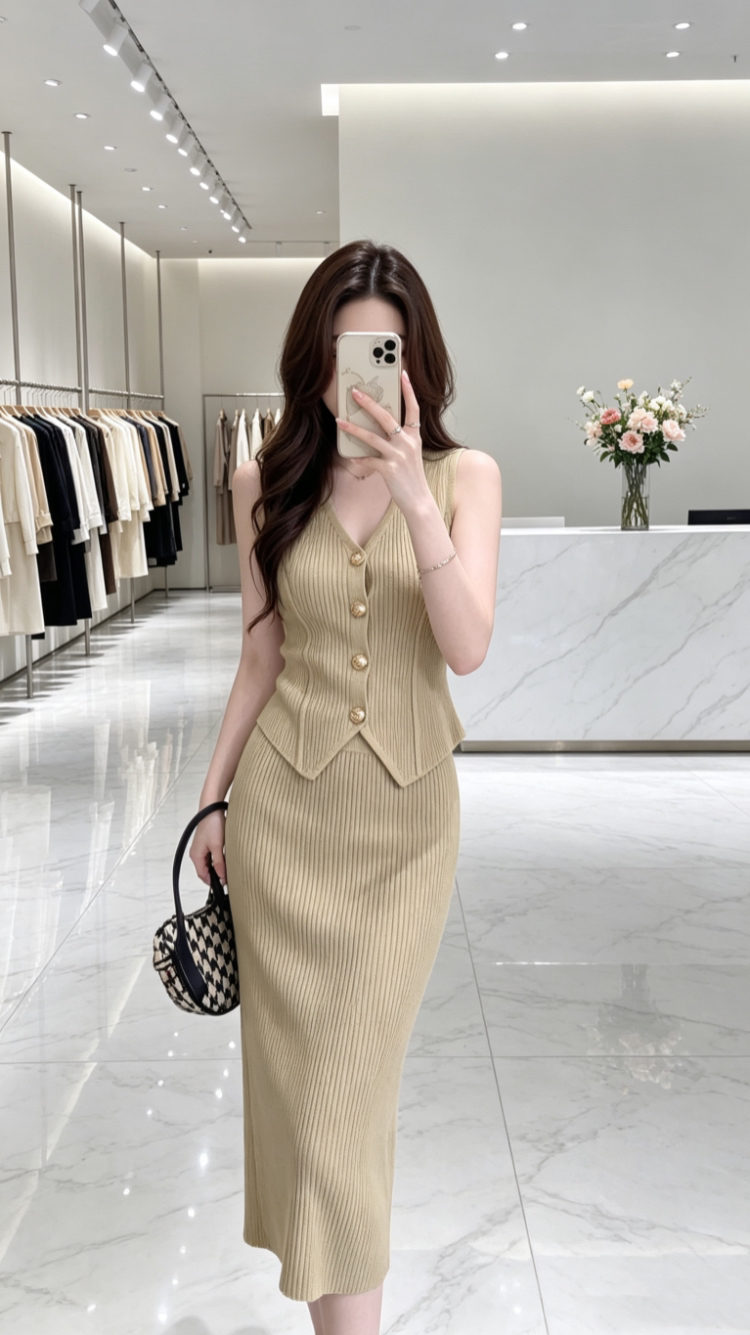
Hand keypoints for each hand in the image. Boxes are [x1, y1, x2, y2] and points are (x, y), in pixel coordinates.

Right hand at [189, 809, 226, 886]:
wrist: (212, 808)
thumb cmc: (212, 824)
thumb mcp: (217, 846)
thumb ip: (219, 863)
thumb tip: (222, 877)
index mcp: (196, 856)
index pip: (203, 876)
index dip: (213, 882)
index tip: (224, 884)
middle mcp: (197, 853)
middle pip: (206, 870)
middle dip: (216, 875)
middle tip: (228, 877)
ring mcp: (201, 848)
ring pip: (209, 864)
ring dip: (218, 867)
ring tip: (228, 868)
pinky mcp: (207, 843)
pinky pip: (211, 856)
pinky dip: (218, 859)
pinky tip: (226, 858)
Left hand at [335, 371, 430, 515]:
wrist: (418, 500)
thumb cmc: (411, 476)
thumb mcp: (411, 453)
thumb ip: (400, 439)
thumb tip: (378, 427)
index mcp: (414, 436)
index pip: (413, 408)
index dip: (409, 390)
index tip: (403, 374)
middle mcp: (408, 443)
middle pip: (387, 417)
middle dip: (369, 404)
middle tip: (355, 392)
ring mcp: (399, 456)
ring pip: (372, 437)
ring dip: (353, 429)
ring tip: (340, 422)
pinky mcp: (389, 470)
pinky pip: (369, 460)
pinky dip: (359, 459)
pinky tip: (351, 457)